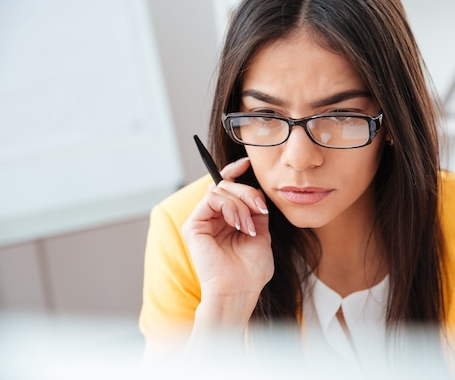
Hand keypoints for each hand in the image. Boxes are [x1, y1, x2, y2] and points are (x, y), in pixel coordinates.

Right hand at [182, 157, 272, 325]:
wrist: (239, 292)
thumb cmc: (251, 271)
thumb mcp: (262, 234)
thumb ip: (256, 211)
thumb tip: (258, 191)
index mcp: (226, 220)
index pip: (227, 188)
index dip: (235, 172)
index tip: (248, 162)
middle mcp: (212, 218)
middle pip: (227, 185)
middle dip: (248, 192)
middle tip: (260, 208)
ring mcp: (201, 221)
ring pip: (220, 189)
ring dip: (241, 204)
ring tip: (249, 227)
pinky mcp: (193, 225)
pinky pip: (211, 198)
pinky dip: (230, 206)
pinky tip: (239, 224)